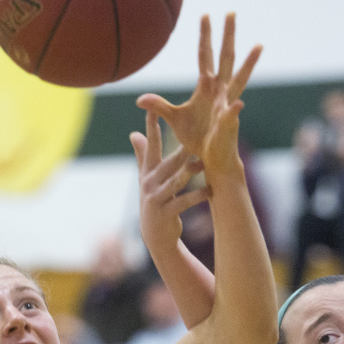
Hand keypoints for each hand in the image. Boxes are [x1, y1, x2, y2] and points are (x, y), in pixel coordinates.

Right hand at [131, 110, 207, 254]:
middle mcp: (149, 184)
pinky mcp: (166, 213)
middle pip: (167, 163)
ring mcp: (157, 199)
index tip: (153, 108)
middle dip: (179, 150)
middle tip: (193, 137)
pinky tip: (210, 190)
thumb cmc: (155, 201)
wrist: (155, 235)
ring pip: (176, 182)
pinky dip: (198, 196)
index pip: (149, 145)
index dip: (151, 127)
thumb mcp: (146, 179)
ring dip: (191, 172)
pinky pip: (184, 202)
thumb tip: (134, 133)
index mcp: (147, 172)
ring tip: (204, 163)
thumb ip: (142, 156)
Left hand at [136, 13, 260, 167]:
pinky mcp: (228, 124)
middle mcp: (220, 91)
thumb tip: (140, 99)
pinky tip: (238, 104)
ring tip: (258, 46)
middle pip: (225, 58)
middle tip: (231, 12)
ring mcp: (226, 105)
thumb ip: (159, 106)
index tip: (205, 14)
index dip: (204, 36)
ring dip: (248, 64)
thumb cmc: (196, 137)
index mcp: (207, 87)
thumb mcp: (173, 119)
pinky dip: (233, 111)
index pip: (204, 56)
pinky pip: (230, 116)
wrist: (210, 158)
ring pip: (239, 80)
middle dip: (227, 36)